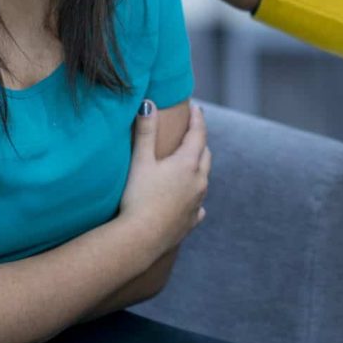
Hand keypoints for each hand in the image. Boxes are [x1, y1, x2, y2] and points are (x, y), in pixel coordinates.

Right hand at [118, 101, 210, 257]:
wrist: (140, 240)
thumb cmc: (138, 198)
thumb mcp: (140, 161)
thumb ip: (145, 131)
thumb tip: (149, 102)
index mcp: (188, 164)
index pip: (198, 134)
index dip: (197, 118)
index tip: (196, 107)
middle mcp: (199, 182)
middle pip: (205, 155)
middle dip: (199, 142)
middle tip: (193, 133)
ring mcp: (197, 203)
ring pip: (204, 179)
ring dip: (198, 168)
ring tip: (191, 162)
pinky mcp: (191, 222)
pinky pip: (199, 206)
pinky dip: (195, 197)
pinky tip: (191, 202)